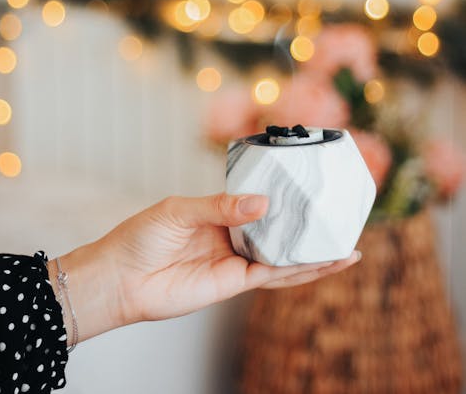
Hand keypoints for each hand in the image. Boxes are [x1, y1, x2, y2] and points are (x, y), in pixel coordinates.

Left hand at [48, 193, 360, 342]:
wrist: (119, 278)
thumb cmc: (140, 238)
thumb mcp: (180, 210)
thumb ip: (222, 206)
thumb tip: (264, 203)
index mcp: (218, 211)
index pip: (258, 200)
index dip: (283, 194)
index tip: (308, 183)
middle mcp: (232, 235)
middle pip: (277, 229)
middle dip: (307, 224)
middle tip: (339, 214)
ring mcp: (235, 260)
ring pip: (284, 255)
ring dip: (315, 252)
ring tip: (348, 244)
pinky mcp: (234, 283)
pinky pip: (274, 275)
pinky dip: (301, 270)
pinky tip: (325, 262)